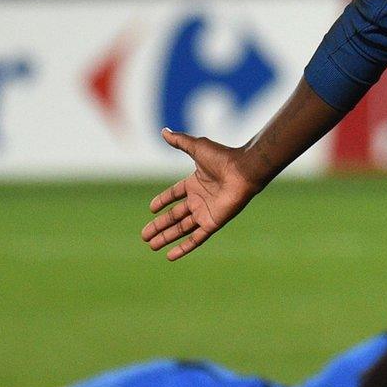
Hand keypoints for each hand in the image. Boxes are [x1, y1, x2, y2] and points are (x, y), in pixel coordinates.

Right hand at [143, 129, 262, 259]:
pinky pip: (196, 239)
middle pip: (174, 216)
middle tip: (144, 236)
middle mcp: (199, 199)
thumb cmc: (223, 157)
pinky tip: (170, 255)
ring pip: (181, 229)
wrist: (243, 171)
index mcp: (195, 183)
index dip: (163, 201)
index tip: (151, 209)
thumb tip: (163, 130)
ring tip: (151, 245)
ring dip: (166, 237)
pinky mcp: (212, 223)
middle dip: (159, 226)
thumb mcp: (197, 148)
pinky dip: (183, 248)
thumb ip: (179, 141)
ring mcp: (205, 212)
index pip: (174, 195)